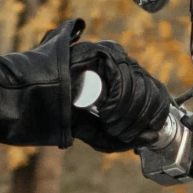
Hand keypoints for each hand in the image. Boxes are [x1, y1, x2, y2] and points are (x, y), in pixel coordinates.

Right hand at [71, 38, 174, 152]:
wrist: (35, 101)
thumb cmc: (66, 115)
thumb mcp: (102, 134)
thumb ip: (127, 140)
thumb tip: (154, 136)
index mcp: (127, 77)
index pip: (157, 94)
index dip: (153, 117)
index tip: (138, 134)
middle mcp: (123, 62)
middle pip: (151, 93)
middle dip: (137, 120)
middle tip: (117, 131)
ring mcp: (113, 54)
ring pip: (138, 89)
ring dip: (126, 115)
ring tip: (107, 122)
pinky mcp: (102, 52)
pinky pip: (122, 81)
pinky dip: (118, 103)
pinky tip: (104, 111)